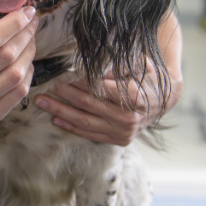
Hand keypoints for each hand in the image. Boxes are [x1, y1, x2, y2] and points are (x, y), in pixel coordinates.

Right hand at [0, 7, 38, 128]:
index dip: (14, 23)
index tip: (28, 11)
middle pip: (6, 55)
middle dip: (25, 35)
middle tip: (32, 23)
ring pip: (16, 73)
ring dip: (29, 53)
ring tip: (30, 41)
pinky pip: (19, 91)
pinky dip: (28, 72)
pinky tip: (26, 62)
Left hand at [33, 57, 176, 145]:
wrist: (162, 101)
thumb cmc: (146, 78)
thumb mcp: (138, 64)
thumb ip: (116, 65)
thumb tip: (91, 65)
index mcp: (134, 97)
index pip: (98, 89)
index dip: (77, 82)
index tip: (60, 75)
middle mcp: (128, 118)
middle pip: (88, 105)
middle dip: (63, 95)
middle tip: (44, 87)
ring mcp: (123, 132)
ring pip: (84, 122)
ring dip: (60, 112)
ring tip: (42, 102)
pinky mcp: (118, 140)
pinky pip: (90, 134)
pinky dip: (71, 127)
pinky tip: (55, 119)